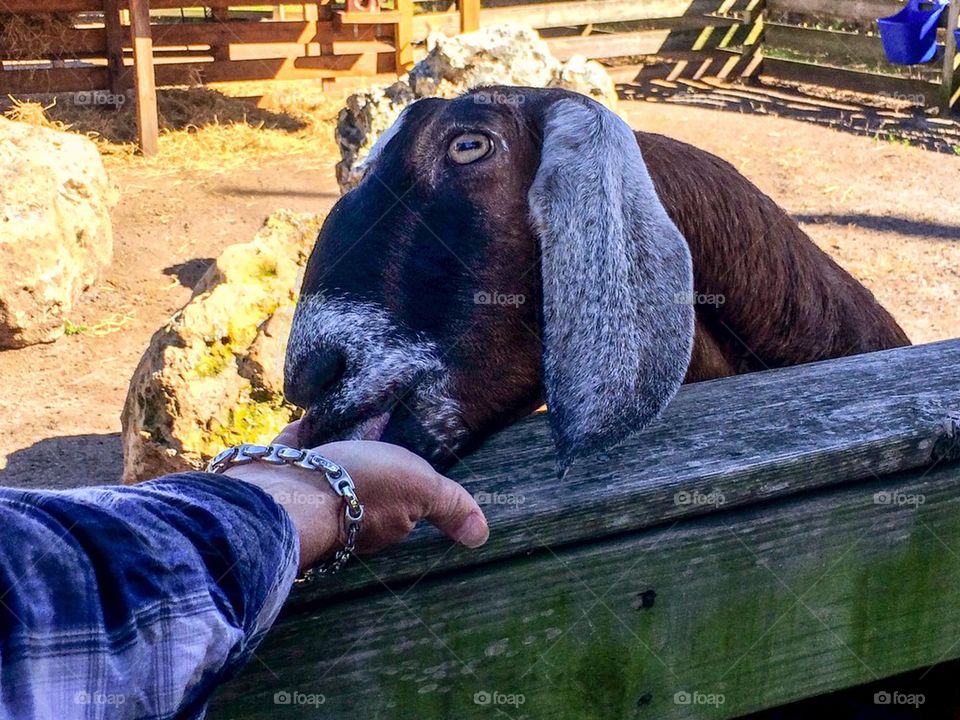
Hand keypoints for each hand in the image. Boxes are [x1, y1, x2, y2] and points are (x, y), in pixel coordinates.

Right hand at [223, 422, 488, 571]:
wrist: (287, 493)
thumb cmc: (360, 487)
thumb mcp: (420, 487)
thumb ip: (449, 506)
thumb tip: (481, 536)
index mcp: (380, 522)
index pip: (399, 509)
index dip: (405, 491)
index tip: (406, 471)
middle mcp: (342, 520)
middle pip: (361, 494)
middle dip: (366, 475)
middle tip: (372, 443)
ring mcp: (307, 500)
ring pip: (325, 477)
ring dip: (334, 456)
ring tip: (342, 425)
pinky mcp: (275, 480)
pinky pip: (292, 457)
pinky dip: (300, 441)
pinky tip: (306, 421)